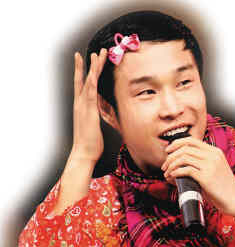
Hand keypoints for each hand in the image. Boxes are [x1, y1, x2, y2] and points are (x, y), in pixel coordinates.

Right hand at [71, 49, 107, 163]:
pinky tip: (94, 73)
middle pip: (85, 79)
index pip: (84, 85)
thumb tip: (101, 116)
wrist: (83, 154)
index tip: (89, 59)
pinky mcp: (88, 112)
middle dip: (91, 65)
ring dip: (93, 68)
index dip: (85, 71)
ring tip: (97, 54)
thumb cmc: (90, 145)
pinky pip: (90, 94)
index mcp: (82, 107)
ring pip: (88, 82)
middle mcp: (80, 104)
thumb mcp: (94, 128)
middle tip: (97, 51)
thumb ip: (96, 118)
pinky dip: (91, 82)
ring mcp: (83, 107)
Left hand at [162, 137, 234, 215]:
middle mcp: (212, 156)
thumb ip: (201, 165)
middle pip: (184, 148)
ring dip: (171, 165)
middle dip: (170, 156)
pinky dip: (175, 173)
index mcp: (215, 152)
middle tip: (164, 166)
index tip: (168, 151)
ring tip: (167, 173)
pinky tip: (172, 178)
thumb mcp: (214, 170)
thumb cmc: (223, 188)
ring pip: (183, 158)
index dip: (176, 143)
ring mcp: (210, 166)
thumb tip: (180, 166)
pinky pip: (185, 170)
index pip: (191, 140)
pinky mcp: (206, 177)